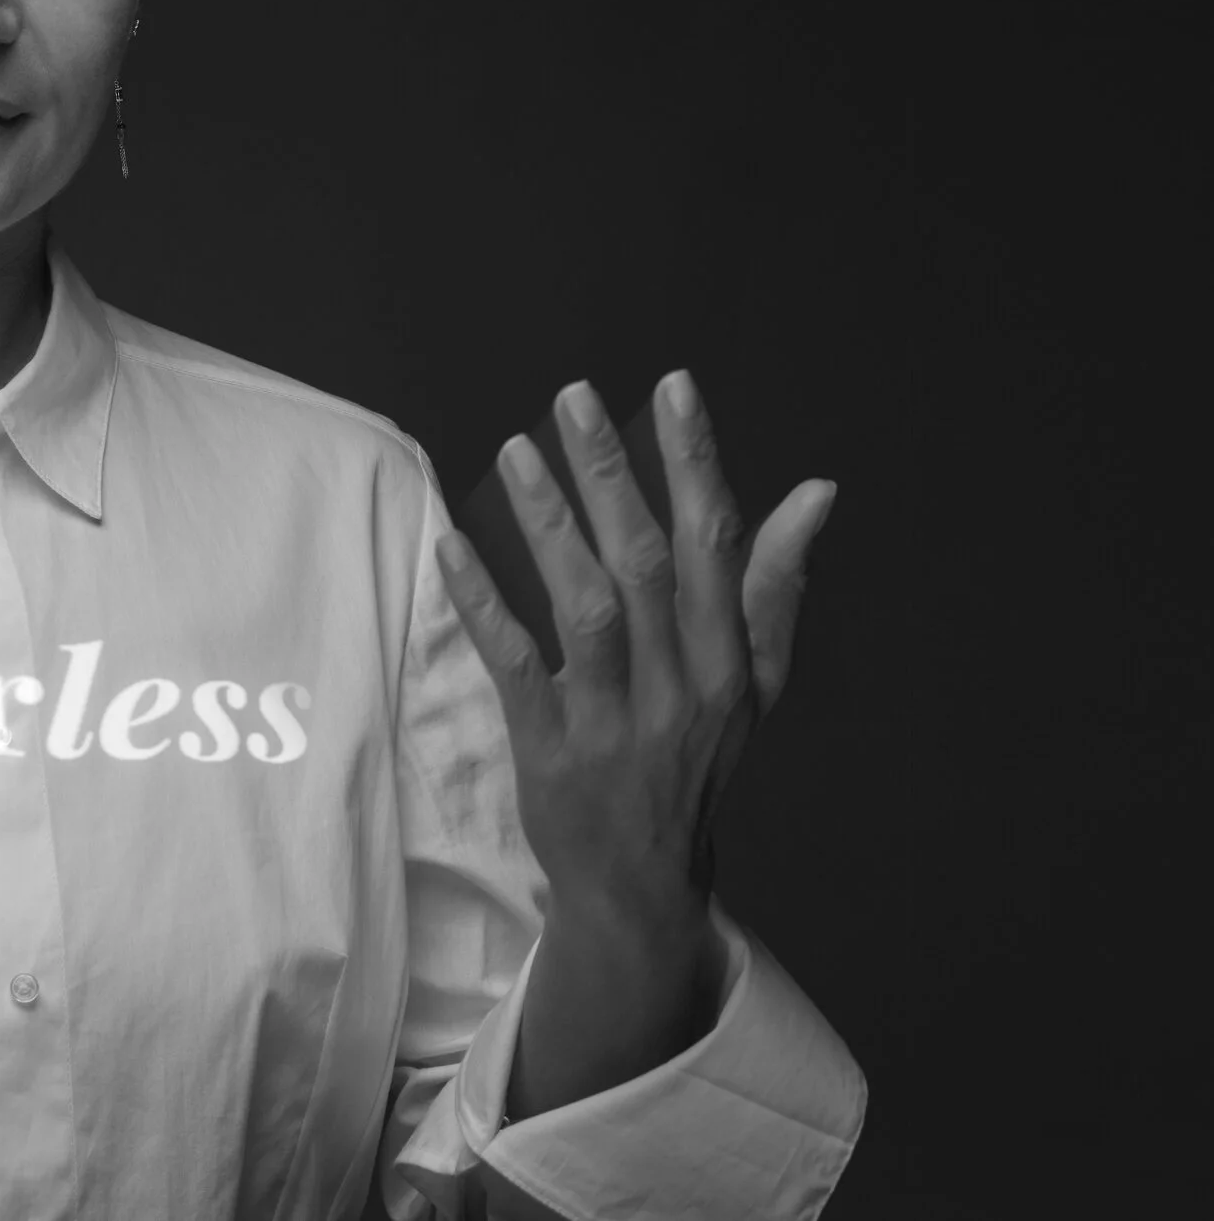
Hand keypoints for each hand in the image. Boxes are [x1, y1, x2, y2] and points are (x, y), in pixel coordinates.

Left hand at [435, 372, 837, 918]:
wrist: (644, 885)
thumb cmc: (698, 764)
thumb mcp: (757, 684)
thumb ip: (777, 584)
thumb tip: (818, 489)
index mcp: (731, 660)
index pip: (720, 541)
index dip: (697, 461)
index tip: (674, 386)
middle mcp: (682, 685)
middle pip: (649, 560)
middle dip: (613, 473)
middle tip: (573, 398)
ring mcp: (618, 720)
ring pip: (586, 603)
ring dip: (549, 523)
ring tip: (516, 451)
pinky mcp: (554, 750)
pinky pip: (517, 664)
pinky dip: (485, 603)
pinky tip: (454, 546)